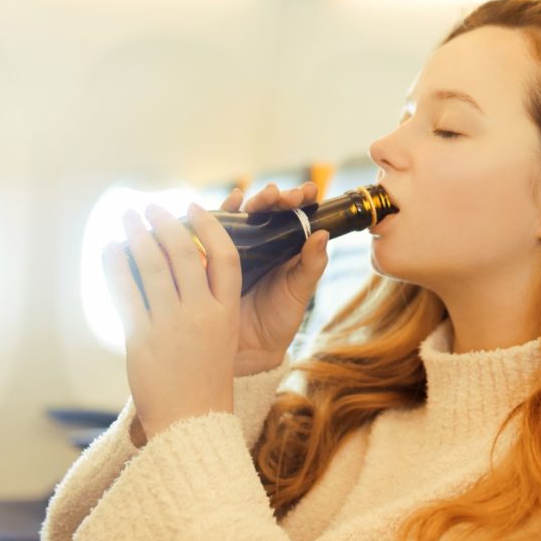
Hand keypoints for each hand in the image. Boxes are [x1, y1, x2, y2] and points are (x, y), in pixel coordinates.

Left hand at [101, 202, 240, 438]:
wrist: (191, 422)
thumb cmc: (205, 379)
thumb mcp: (222, 337)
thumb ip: (209, 302)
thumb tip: (184, 262)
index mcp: (227, 313)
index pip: (225, 256)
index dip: (211, 225)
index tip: (195, 205)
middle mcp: (201, 314)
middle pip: (184, 252)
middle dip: (164, 221)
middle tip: (149, 205)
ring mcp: (171, 325)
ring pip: (152, 264)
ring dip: (136, 233)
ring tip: (127, 216)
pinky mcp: (141, 338)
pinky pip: (125, 291)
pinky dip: (115, 264)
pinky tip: (109, 248)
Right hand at [220, 182, 329, 376]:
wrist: (249, 348)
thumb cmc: (279, 319)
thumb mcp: (300, 292)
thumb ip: (312, 264)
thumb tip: (323, 233)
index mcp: (289, 247)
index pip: (297, 215)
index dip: (301, 199)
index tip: (306, 192)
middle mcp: (265, 242)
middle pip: (270, 208)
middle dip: (278, 196)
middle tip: (285, 196)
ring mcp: (241, 246)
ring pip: (247, 213)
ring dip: (256, 199)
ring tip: (266, 196)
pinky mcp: (217, 254)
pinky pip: (218, 228)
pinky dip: (226, 209)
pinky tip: (233, 200)